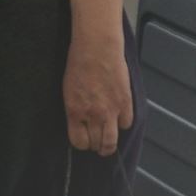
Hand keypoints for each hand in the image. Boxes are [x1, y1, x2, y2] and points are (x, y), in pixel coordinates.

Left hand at [63, 33, 133, 156]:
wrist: (97, 49)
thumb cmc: (78, 65)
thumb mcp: (68, 90)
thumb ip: (75, 109)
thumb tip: (80, 123)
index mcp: (74, 111)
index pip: (78, 141)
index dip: (81, 144)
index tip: (83, 141)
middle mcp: (93, 115)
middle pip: (96, 143)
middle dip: (96, 146)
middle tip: (97, 144)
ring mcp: (111, 110)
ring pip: (112, 140)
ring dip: (110, 145)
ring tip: (108, 145)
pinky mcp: (125, 103)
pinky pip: (127, 124)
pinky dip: (123, 124)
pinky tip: (119, 120)